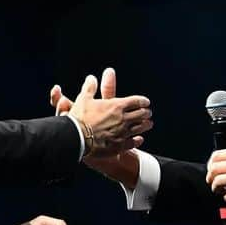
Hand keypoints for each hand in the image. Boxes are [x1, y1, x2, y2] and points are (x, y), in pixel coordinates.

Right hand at [53, 69, 141, 188]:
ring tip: (149, 124)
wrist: (76, 138)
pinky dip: (138, 140)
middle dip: (146, 112)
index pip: (136, 101)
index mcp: (117, 106)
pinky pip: (133, 142)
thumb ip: (90, 88)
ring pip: (140, 128)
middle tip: (148, 112)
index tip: (146, 102)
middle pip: (142, 114)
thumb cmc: (80, 118)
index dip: (143, 101)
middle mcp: (123, 119)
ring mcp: (122, 133)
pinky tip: (140, 139)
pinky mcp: (119, 146)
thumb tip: (91, 78)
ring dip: (146, 125)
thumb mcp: (84, 99)